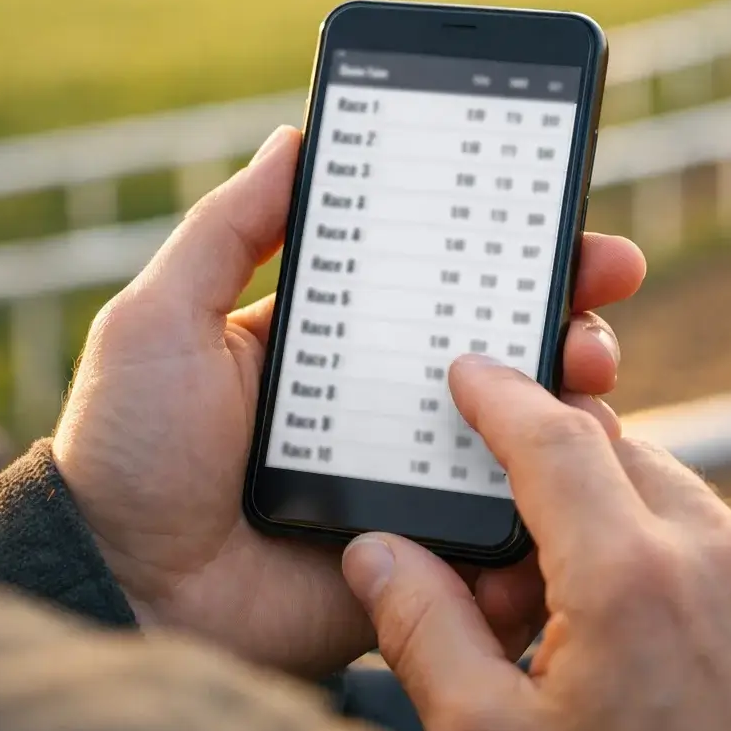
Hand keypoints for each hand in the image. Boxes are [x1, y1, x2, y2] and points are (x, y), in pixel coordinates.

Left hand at [52, 126, 646, 678]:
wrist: (127, 593)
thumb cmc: (128, 453)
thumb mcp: (162, 320)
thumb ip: (228, 231)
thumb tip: (294, 137)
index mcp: (329, 345)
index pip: (432, 280)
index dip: (498, 243)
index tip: (558, 209)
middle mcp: (380, 406)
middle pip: (496, 346)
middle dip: (563, 305)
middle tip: (603, 281)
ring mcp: (407, 480)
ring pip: (519, 429)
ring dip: (573, 392)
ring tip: (588, 371)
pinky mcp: (422, 552)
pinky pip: (507, 519)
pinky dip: (553, 491)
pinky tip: (577, 459)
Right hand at [342, 355, 730, 730]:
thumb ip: (425, 633)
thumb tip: (378, 555)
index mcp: (628, 575)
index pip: (552, 440)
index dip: (503, 398)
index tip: (476, 374)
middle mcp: (726, 556)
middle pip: (628, 464)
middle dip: (570, 483)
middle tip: (528, 568)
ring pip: (698, 515)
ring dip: (645, 541)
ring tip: (617, 640)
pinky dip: (718, 587)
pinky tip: (701, 666)